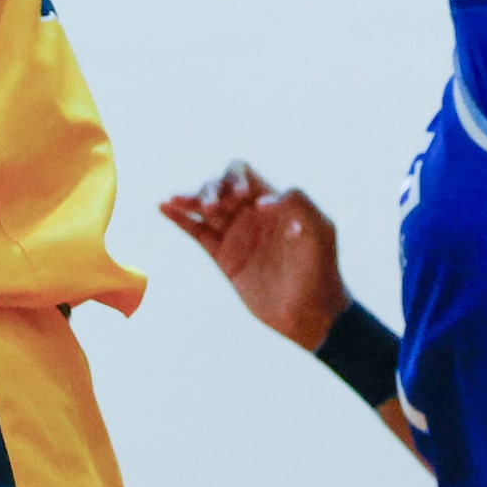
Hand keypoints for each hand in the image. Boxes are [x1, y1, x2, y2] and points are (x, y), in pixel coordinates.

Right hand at [160, 162, 350, 350]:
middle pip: (219, 186)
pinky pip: (197, 232)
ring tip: (177, 199)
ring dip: (191, 198)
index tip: (240, 199)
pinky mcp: (224, 257)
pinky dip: (180, 219)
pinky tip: (165, 207)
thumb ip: (299, 202)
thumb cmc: (321, 269)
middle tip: (213, 208)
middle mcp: (251, 214)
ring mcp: (236, 235)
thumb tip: (260, 202)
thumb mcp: (321, 230)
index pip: (244, 173)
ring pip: (204, 207)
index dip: (235, 178)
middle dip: (211, 189)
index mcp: (272, 201)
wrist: (311, 313)